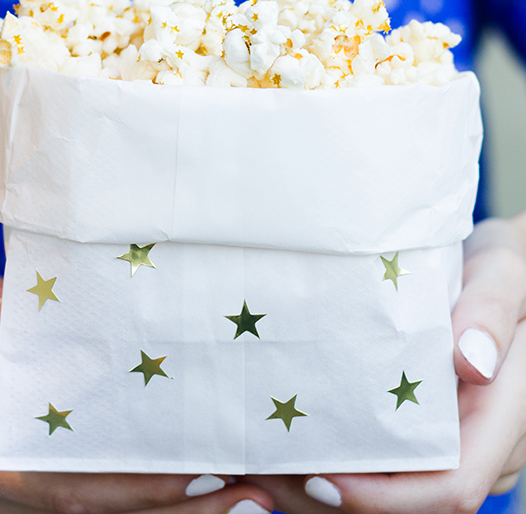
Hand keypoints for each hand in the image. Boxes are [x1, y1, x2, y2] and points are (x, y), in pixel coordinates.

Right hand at [0, 272, 273, 513]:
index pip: (61, 482)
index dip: (133, 483)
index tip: (202, 470)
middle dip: (176, 509)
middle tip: (253, 494)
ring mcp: (23, 507)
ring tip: (253, 498)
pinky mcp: (48, 501)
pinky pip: (108, 510)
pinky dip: (161, 505)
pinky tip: (217, 493)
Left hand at [242, 213, 525, 513]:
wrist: (501, 276)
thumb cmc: (501, 269)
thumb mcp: (502, 274)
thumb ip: (492, 311)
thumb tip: (472, 363)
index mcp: (501, 417)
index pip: (450, 487)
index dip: (384, 497)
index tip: (319, 477)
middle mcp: (483, 449)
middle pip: (408, 504)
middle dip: (332, 498)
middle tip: (261, 471)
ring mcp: (457, 448)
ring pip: (390, 495)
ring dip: (321, 492)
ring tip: (257, 465)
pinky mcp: (431, 437)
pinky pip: (385, 470)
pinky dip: (335, 467)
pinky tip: (282, 449)